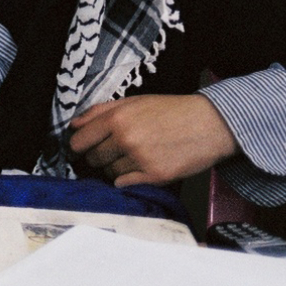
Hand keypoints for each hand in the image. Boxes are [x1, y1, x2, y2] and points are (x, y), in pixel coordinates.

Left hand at [68, 94, 237, 186]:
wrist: (212, 124)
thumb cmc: (172, 111)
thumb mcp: (135, 101)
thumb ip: (101, 111)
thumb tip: (73, 125)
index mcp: (118, 119)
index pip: (78, 142)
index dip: (80, 146)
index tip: (85, 147)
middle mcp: (126, 139)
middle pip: (93, 159)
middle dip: (99, 157)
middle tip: (117, 150)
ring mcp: (140, 159)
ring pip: (109, 173)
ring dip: (117, 167)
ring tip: (136, 156)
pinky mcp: (155, 176)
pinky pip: (124, 184)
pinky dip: (129, 179)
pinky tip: (142, 167)